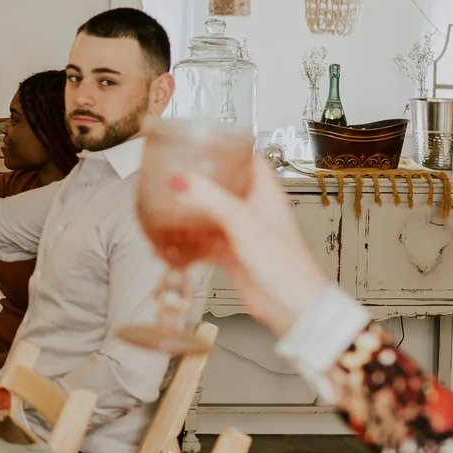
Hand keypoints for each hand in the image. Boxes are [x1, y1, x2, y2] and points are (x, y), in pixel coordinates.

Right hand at [163, 163, 328, 337]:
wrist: (292, 306)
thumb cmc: (286, 264)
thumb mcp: (243, 223)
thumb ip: (209, 200)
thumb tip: (180, 181)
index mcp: (264, 193)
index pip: (248, 161)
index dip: (228, 151)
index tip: (202, 145)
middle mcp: (253, 210)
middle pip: (221, 188)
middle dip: (196, 185)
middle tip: (170, 179)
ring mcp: (241, 233)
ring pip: (207, 218)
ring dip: (185, 218)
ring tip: (160, 216)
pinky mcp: (231, 256)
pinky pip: (203, 245)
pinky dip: (186, 247)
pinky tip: (169, 251)